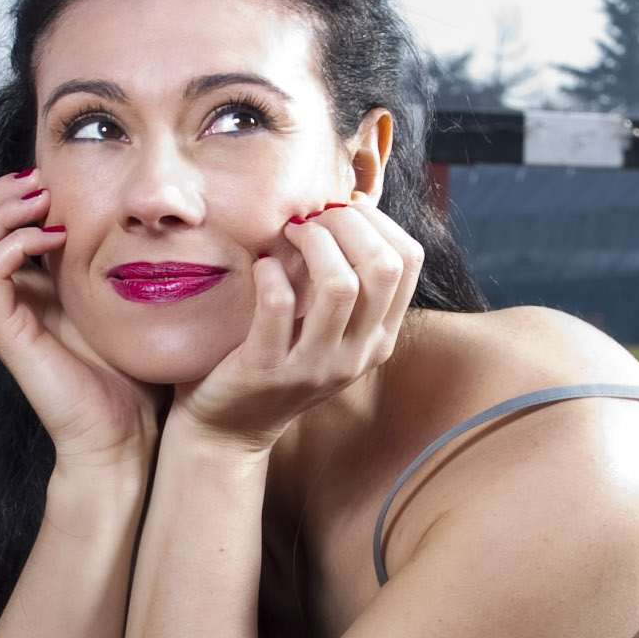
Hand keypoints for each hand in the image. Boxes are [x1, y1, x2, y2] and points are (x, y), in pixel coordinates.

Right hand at [0, 170, 158, 471]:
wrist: (122, 438)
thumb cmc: (128, 376)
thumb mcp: (122, 303)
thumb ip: (115, 264)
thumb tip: (145, 217)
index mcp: (27, 290)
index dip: (10, 193)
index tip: (53, 178)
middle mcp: (6, 300)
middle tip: (39, 180)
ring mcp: (2, 316)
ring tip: (40, 201)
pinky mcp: (8, 333)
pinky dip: (14, 243)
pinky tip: (53, 239)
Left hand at [176, 196, 422, 451]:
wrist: (229, 429)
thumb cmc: (276, 359)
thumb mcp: (326, 328)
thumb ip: (345, 281)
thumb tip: (348, 208)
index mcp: (379, 338)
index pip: (409, 260)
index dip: (377, 221)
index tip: (340, 211)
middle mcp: (357, 354)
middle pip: (382, 267)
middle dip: (347, 223)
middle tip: (311, 218)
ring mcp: (315, 367)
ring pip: (340, 286)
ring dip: (313, 243)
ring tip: (289, 234)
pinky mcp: (268, 371)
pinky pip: (278, 307)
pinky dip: (270, 274)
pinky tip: (260, 267)